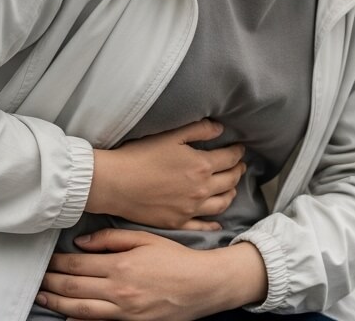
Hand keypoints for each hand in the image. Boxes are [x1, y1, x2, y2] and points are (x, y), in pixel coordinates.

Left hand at [37, 229, 265, 319]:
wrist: (203, 285)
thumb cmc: (177, 259)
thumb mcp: (145, 238)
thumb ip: (111, 239)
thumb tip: (80, 243)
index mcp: (120, 265)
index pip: (77, 264)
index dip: (57, 263)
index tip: (47, 260)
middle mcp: (118, 290)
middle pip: (72, 288)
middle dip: (50, 283)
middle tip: (38, 279)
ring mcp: (123, 311)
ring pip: (79, 310)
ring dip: (56, 304)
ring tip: (42, 298)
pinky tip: (66, 319)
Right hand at [88, 120, 244, 230]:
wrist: (115, 183)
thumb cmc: (140, 156)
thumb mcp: (171, 135)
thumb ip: (199, 130)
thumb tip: (220, 129)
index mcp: (202, 166)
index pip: (230, 158)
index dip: (238, 152)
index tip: (239, 148)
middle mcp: (201, 190)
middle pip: (230, 180)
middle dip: (238, 170)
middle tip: (239, 165)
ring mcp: (190, 209)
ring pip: (221, 203)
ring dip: (230, 193)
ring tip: (231, 187)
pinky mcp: (177, 222)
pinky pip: (202, 226)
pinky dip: (214, 224)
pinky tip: (217, 222)